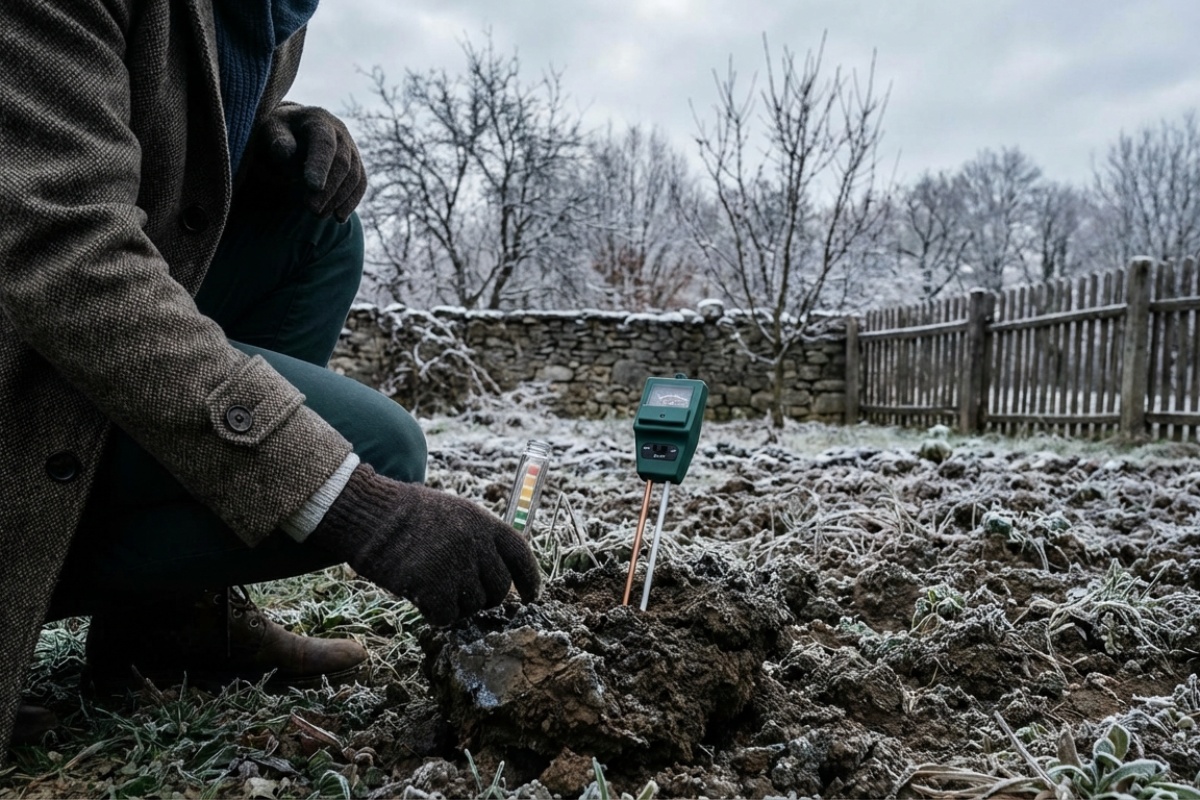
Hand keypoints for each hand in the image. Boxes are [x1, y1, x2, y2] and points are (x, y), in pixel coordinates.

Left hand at [259, 103, 366, 221]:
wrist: (293, 130)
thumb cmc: (278, 133)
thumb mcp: (270, 131)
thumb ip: (277, 141)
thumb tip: (286, 153)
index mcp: (317, 119)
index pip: (323, 143)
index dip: (320, 165)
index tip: (313, 187)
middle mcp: (339, 131)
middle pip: (342, 163)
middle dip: (329, 189)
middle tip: (311, 209)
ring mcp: (351, 148)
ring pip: (354, 176)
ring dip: (339, 199)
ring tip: (319, 215)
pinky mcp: (355, 164)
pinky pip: (360, 184)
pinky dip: (351, 202)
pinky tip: (339, 217)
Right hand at [308, 464, 541, 625]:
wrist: (370, 513)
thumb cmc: (408, 515)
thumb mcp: (454, 513)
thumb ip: (480, 539)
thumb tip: (502, 574)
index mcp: (484, 523)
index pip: (520, 557)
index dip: (529, 580)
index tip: (531, 596)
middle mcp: (476, 544)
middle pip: (499, 589)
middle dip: (484, 598)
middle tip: (460, 593)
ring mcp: (455, 565)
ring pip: (473, 606)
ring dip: (456, 605)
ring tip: (432, 585)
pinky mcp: (432, 586)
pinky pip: (446, 616)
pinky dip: (435, 614)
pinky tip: (420, 597)